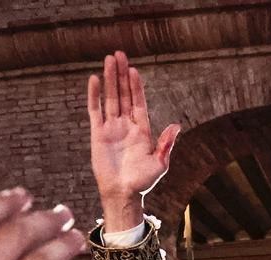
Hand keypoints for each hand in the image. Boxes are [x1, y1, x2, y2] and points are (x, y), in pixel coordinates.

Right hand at [88, 51, 180, 230]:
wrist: (123, 194)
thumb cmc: (142, 182)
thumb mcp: (160, 163)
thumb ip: (166, 144)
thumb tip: (176, 126)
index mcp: (142, 130)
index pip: (138, 102)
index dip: (136, 86)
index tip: (134, 70)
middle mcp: (126, 126)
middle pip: (124, 95)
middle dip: (122, 75)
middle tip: (119, 54)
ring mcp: (111, 128)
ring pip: (110, 98)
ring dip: (109, 79)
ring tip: (108, 60)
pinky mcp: (97, 134)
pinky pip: (95, 111)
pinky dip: (94, 96)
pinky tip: (94, 80)